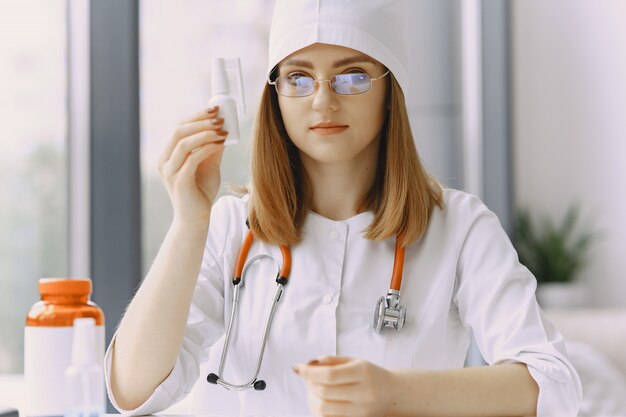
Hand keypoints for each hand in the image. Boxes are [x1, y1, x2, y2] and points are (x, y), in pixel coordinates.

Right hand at [158, 106, 227, 226]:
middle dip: (201, 121)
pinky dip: (206, 148)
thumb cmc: (201, 193)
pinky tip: (219, 144)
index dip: (196, 116)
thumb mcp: (209, 165)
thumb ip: (213, 148)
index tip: (214, 109)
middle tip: (220, 118)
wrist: (196, 219)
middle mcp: (165, 161)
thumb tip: (222, 129)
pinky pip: (192, 159)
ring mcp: (169, 171)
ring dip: (205, 133)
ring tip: (222, 130)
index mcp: (168, 155)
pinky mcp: (179, 181)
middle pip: (179, 131)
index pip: (179, 128)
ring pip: (184, 142)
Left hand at [293, 356, 396, 416]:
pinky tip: (319, 400)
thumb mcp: (354, 360)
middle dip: (309, 384)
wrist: (392, 393)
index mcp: (363, 373)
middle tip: (307, 377)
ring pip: (324, 409)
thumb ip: (331, 360)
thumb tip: (308, 364)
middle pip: (324, 393)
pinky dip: (318, 410)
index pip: (329, 376)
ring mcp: (360, 411)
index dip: (309, 372)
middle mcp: (363, 394)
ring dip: (311, 398)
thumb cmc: (370, 374)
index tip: (299, 368)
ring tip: (312, 389)